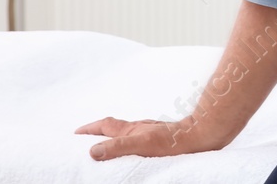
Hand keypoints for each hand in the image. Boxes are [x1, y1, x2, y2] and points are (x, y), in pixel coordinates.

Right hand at [76, 114, 229, 159]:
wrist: (200, 136)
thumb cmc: (173, 141)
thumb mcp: (141, 144)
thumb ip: (117, 147)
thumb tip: (92, 151)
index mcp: (132, 130)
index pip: (106, 125)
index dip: (90, 129)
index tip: (76, 133)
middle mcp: (140, 129)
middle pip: (115, 128)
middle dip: (99, 132)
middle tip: (86, 138)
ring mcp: (151, 133)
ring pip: (127, 134)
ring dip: (114, 138)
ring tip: (106, 146)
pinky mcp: (161, 140)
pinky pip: (139, 140)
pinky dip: (129, 144)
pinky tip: (135, 150)